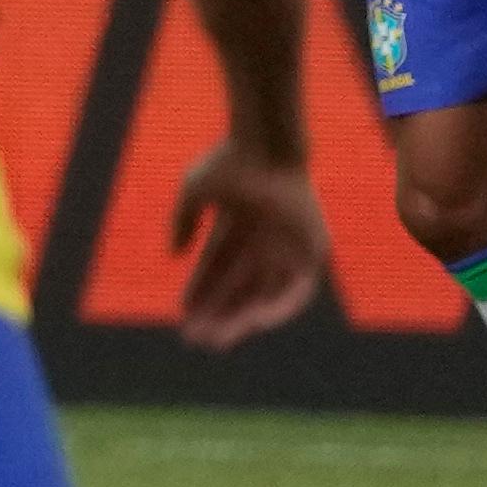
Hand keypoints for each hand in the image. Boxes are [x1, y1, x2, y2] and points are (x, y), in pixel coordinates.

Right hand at [165, 147, 328, 347]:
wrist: (267, 147)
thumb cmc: (230, 162)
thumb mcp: (194, 191)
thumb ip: (183, 220)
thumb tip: (174, 254)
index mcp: (240, 223)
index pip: (218, 268)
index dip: (201, 292)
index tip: (184, 315)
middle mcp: (264, 238)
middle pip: (240, 288)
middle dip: (218, 313)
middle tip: (196, 337)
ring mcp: (288, 245)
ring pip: (265, 294)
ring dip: (242, 318)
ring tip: (218, 338)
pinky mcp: (312, 250)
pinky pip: (298, 291)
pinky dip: (279, 309)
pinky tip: (254, 323)